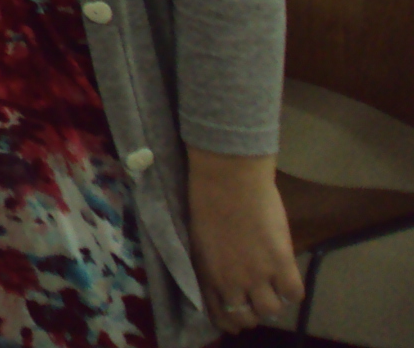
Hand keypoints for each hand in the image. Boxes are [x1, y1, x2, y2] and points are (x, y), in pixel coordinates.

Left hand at [186, 148, 304, 333]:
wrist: (226, 177)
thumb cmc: (207, 198)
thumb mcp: (201, 239)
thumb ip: (211, 263)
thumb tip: (225, 277)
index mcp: (206, 274)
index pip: (219, 315)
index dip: (232, 319)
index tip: (239, 310)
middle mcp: (229, 281)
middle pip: (247, 319)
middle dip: (254, 311)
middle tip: (259, 296)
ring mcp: (256, 274)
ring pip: (271, 311)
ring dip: (274, 302)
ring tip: (274, 284)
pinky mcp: (280, 262)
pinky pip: (294, 294)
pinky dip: (292, 289)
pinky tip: (287, 275)